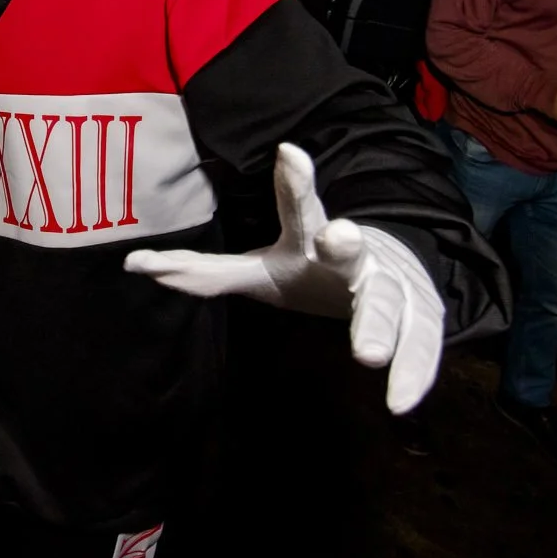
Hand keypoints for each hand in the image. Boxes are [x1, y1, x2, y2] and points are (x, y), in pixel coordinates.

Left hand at [123, 143, 446, 413]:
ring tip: (365, 354)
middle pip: (350, 251)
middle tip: (335, 238)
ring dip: (378, 325)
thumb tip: (135, 265)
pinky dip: (413, 374)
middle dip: (344, 245)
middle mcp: (354, 257)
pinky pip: (420, 347)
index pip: (300, 210)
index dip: (294, 185)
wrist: (391, 275)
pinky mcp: (420, 317)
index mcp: (312, 238)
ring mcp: (390, 287)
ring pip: (388, 302)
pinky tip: (400, 403)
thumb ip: (204, 273)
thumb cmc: (311, 270)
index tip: (288, 154)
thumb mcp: (260, 269)